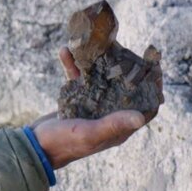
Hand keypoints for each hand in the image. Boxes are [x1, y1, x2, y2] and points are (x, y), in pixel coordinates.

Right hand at [30, 47, 149, 168]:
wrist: (36, 146)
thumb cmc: (64, 143)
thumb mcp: (89, 133)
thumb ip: (113, 124)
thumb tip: (141, 117)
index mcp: (118, 127)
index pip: (145, 107)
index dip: (153, 88)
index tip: (155, 66)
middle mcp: (108, 114)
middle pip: (125, 88)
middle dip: (126, 68)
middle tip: (126, 48)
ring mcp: (92, 105)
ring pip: (100, 79)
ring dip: (97, 62)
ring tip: (94, 44)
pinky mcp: (75, 99)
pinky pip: (77, 78)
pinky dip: (72, 65)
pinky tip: (65, 51)